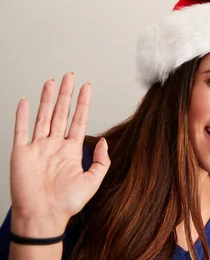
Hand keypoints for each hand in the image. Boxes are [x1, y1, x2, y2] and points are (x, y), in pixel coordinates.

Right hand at [10, 73, 109, 236]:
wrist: (43, 217)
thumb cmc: (66, 204)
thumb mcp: (93, 182)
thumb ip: (101, 161)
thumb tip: (104, 142)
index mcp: (71, 151)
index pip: (78, 120)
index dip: (83, 103)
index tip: (87, 87)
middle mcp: (54, 146)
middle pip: (61, 113)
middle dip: (66, 94)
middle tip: (70, 76)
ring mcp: (37, 148)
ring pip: (43, 116)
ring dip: (47, 98)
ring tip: (52, 81)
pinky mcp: (21, 153)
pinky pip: (21, 130)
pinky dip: (23, 115)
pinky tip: (26, 101)